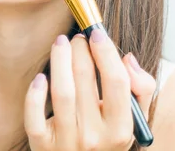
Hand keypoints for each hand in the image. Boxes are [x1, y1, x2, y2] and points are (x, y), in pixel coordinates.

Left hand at [24, 30, 156, 150]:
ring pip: (61, 92)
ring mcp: (67, 142)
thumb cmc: (107, 137)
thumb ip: (140, 90)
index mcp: (121, 130)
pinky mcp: (42, 145)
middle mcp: (95, 138)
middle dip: (80, 50)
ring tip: (61, 43)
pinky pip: (34, 116)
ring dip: (59, 60)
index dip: (106, 53)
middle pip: (85, 80)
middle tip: (78, 38)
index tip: (97, 34)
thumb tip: (127, 58)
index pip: (117, 82)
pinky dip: (35, 93)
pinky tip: (40, 77)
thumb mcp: (133, 120)